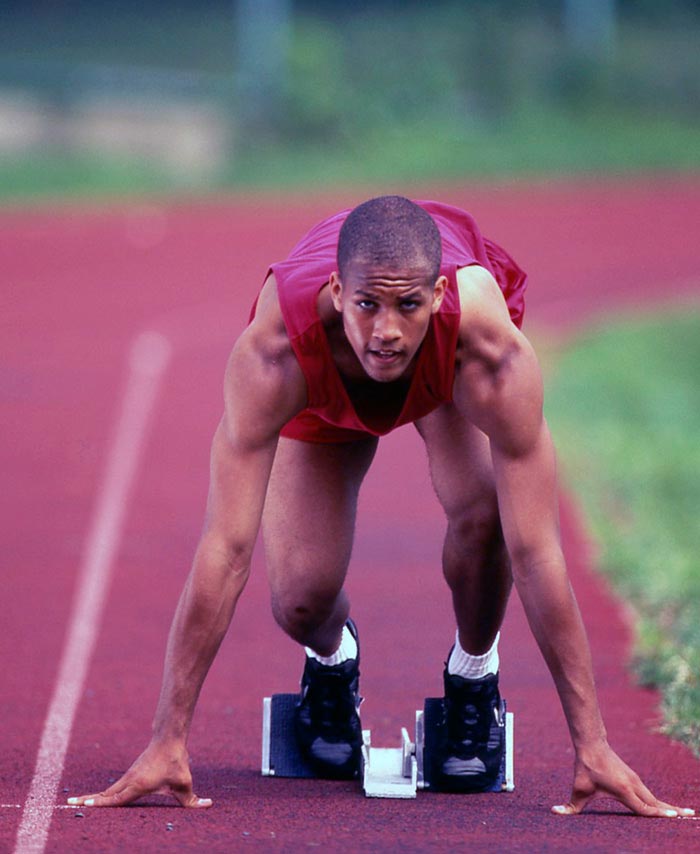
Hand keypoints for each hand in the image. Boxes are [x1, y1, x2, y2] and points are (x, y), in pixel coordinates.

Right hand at [67, 740, 212, 808]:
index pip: (117, 798)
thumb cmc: (176, 761)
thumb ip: (193, 799)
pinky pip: (114, 786)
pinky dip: (103, 793)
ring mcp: (129, 776)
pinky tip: (98, 798)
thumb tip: (207, 805)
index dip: (102, 804)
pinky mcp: (131, 773)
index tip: (85, 806)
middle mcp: (129, 780)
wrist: (169, 738)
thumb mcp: (184, 782)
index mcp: (138, 784)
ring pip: (109, 789)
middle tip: (70, 804)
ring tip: (77, 803)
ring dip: (94, 797)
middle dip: (89, 801)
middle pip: (106, 794)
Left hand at [552, 742, 693, 817]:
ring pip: (654, 798)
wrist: (592, 744)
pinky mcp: (634, 779)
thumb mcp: (578, 788)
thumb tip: (554, 812)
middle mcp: (633, 785)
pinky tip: (667, 807)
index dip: (658, 814)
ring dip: (669, 806)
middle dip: (672, 811)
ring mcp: (635, 781)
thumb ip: (570, 805)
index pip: (644, 808)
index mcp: (624, 790)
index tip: (673, 818)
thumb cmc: (585, 768)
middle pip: (656, 803)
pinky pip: (650, 794)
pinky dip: (661, 802)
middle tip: (690, 816)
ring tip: (685, 814)